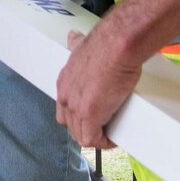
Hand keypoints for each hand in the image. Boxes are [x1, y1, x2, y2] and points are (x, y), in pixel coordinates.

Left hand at [56, 25, 141, 149]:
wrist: (116, 47)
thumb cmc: (105, 46)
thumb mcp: (82, 44)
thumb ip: (76, 44)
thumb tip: (73, 37)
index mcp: (64, 83)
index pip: (64, 111)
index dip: (77, 118)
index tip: (91, 119)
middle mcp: (66, 98)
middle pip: (71, 126)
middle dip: (87, 130)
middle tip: (103, 129)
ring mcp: (76, 109)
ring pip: (81, 135)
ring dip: (96, 138)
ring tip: (110, 135)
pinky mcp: (90, 117)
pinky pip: (92, 140)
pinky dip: (103, 143)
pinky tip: (113, 140)